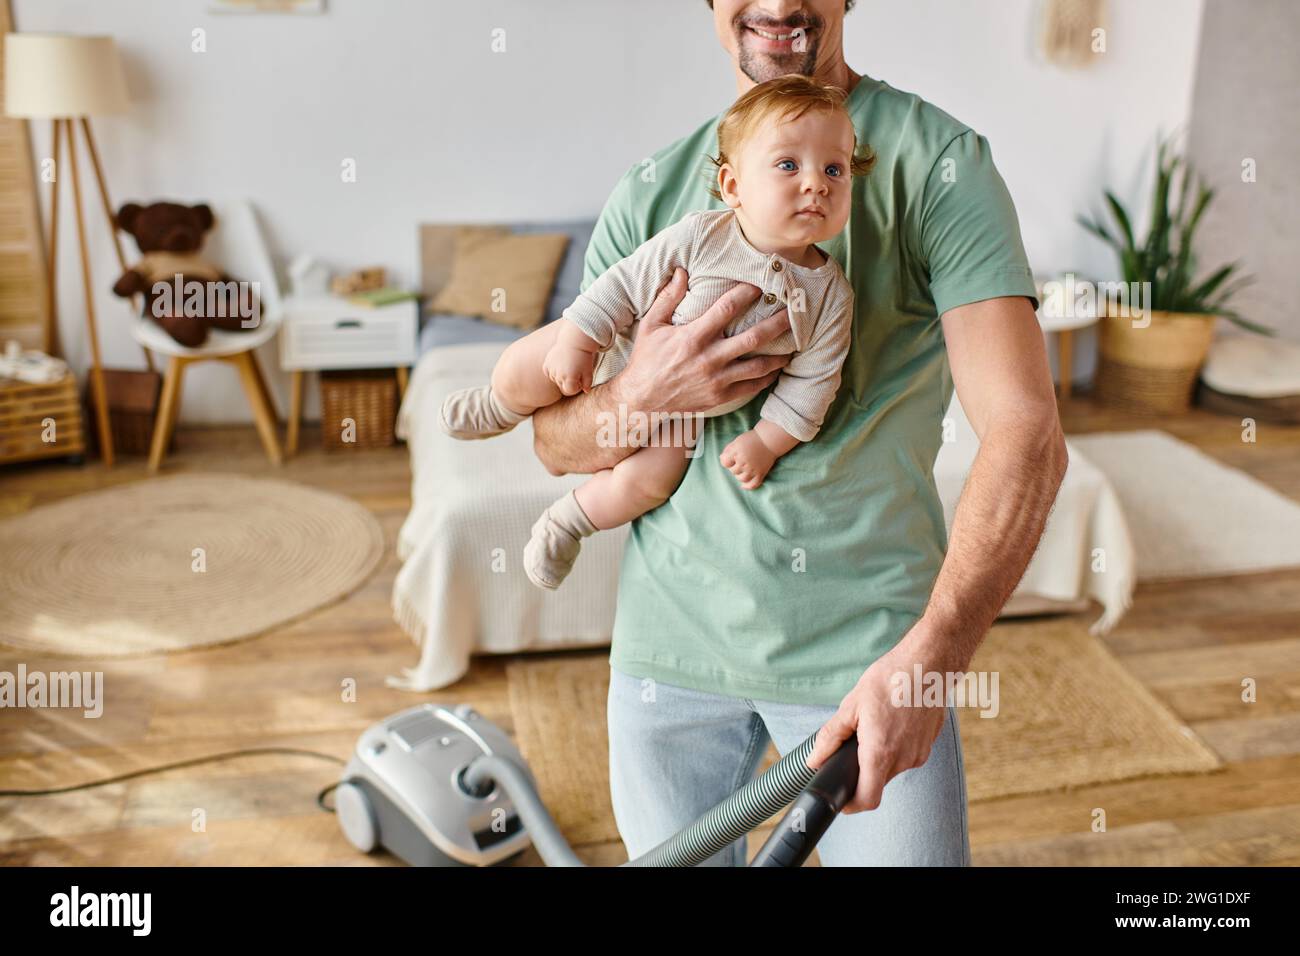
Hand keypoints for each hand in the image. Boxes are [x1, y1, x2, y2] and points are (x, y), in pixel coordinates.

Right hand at [542, 344, 594, 395]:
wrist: (574, 341)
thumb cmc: (584, 357)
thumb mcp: (589, 372)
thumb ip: (587, 384)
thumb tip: (586, 391)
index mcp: (570, 378)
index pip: (570, 391)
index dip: (577, 387)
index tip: (581, 379)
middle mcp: (559, 375)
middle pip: (562, 386)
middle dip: (569, 381)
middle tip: (576, 371)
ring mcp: (551, 370)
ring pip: (556, 380)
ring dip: (561, 376)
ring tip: (569, 366)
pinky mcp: (546, 364)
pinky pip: (549, 373)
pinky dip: (553, 371)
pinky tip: (560, 364)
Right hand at [611, 268, 794, 415]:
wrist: (641, 401)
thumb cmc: (646, 360)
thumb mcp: (651, 325)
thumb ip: (668, 298)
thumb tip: (682, 271)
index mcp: (692, 337)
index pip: (726, 309)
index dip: (746, 294)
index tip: (760, 285)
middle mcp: (708, 359)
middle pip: (753, 338)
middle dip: (776, 324)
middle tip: (794, 311)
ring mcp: (716, 380)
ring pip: (758, 366)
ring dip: (779, 353)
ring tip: (794, 342)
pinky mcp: (719, 397)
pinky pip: (751, 387)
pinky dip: (767, 377)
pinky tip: (777, 367)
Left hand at [719, 429, 775, 489]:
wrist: (770, 440)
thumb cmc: (752, 439)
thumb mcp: (737, 441)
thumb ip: (728, 450)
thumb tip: (722, 459)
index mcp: (737, 452)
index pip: (725, 462)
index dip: (726, 460)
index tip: (731, 458)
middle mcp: (744, 462)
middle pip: (733, 471)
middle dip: (734, 467)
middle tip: (740, 461)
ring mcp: (753, 469)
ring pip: (741, 479)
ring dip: (739, 476)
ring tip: (743, 470)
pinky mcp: (761, 473)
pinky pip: (753, 484)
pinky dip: (747, 486)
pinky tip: (744, 485)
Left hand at [804, 634, 951, 812]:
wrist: (929, 664)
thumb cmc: (890, 679)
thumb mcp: (851, 705)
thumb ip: (831, 737)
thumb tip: (814, 760)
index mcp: (880, 752)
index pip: (868, 800)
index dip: (852, 805)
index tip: (841, 798)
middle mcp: (903, 759)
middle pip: (877, 783)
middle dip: (862, 771)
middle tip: (852, 746)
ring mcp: (919, 754)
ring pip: (892, 769)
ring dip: (878, 757)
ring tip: (874, 727)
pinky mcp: (928, 745)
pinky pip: (906, 756)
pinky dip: (894, 748)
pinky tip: (891, 723)